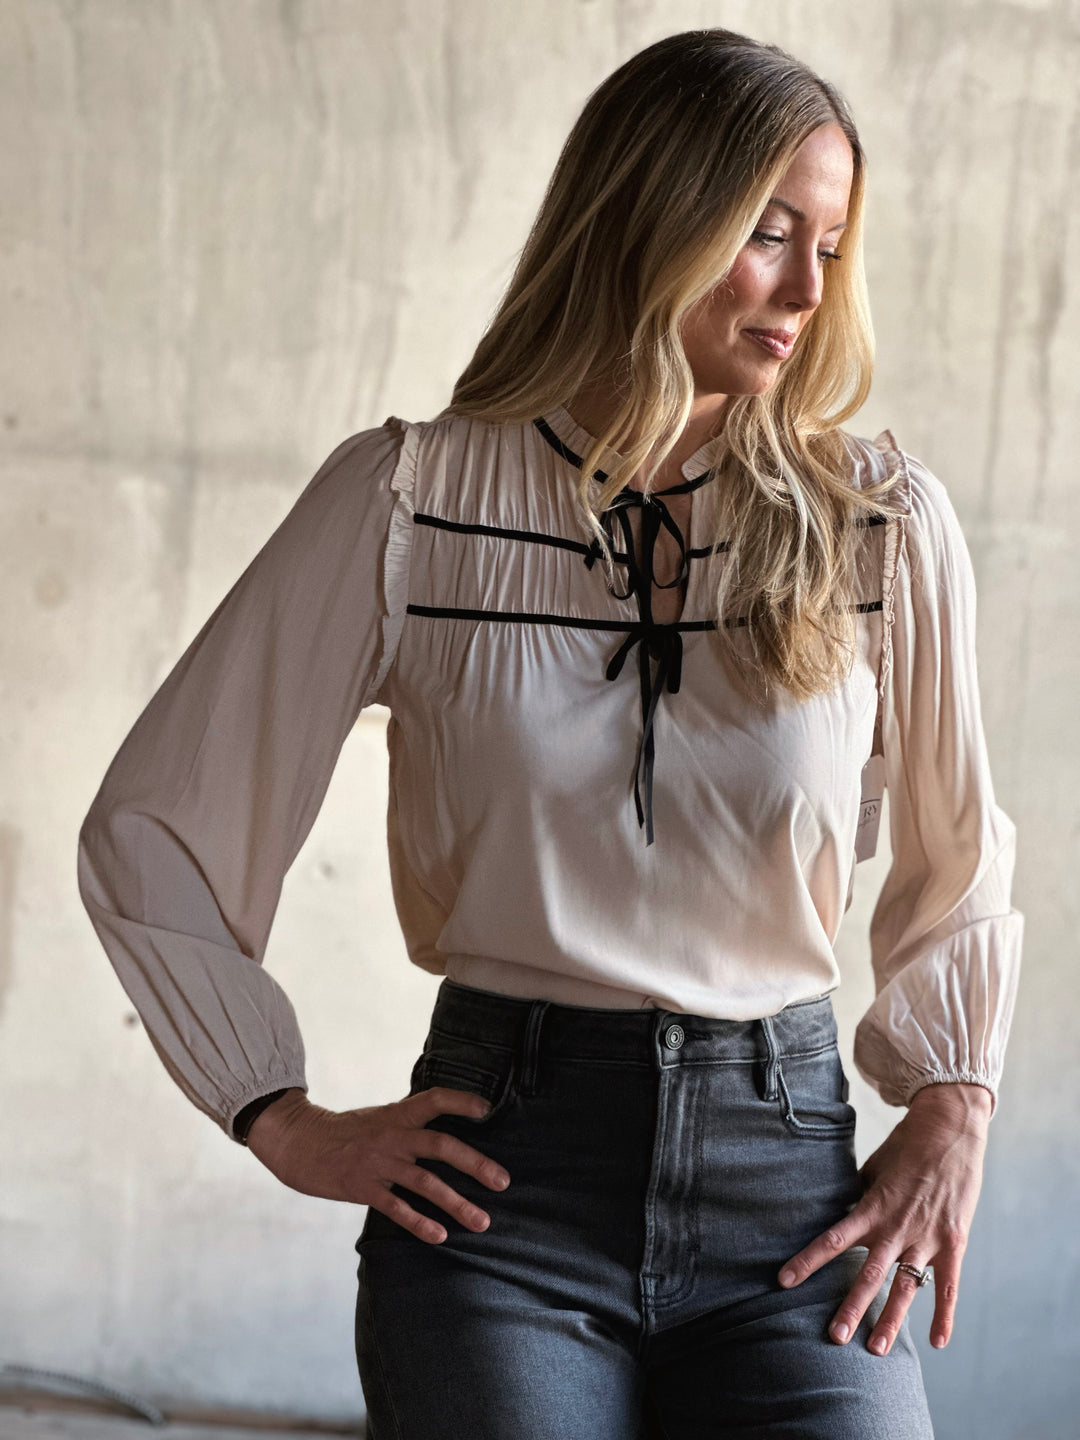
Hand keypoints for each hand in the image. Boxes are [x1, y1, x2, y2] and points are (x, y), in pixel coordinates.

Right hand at [246, 1086, 511, 1243]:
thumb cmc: (345, 1131)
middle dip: (475, 1164)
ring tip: (482, 1222)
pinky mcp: (363, 1188)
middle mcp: (392, 1136)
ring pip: (425, 1183)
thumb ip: (409, 1124)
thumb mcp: (379, 1118)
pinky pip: (396, 1208)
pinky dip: (420, 1222)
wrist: (299, 1142)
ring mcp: (378, 1163)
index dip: (461, 1101)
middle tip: (503, 1182)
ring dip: (457, 1203)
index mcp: (397, 1115)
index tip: (487, 1109)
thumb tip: (444, 1134)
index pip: (434, 1100)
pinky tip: (440, 1236)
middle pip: (440, 1145)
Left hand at [776, 1081, 991, 1353]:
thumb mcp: (874, 1169)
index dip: (806, 1262)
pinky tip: (938, 1343)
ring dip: (891, 1320)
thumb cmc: (906, 1146)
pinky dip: (944, 1315)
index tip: (783, 1282)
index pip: (831, 1240)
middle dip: (851, 1308)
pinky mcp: (953, 1242)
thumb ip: (860, 1197)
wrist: (949, 1130)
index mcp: (871, 1208)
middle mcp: (895, 1228)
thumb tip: (842, 1212)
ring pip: (905, 1288)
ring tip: (876, 1349)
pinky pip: (948, 1286)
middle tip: (834, 1338)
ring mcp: (925, 1238)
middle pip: (868, 1275)